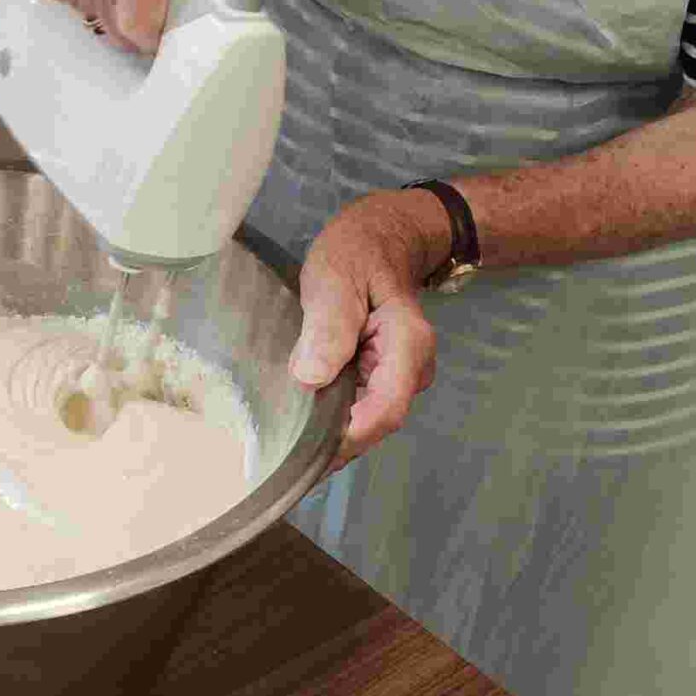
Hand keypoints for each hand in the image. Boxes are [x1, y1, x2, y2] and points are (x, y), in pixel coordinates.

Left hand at [289, 193, 441, 466]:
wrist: (380, 239)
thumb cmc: (357, 254)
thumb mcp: (335, 279)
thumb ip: (328, 326)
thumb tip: (312, 378)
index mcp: (408, 345)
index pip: (384, 410)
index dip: (347, 438)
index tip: (305, 450)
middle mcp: (412, 369)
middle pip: (376, 423)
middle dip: (334, 444)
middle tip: (283, 457)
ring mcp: (400, 376)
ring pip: (367, 421)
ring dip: (332, 436)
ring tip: (286, 446)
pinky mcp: (383, 378)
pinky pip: (361, 409)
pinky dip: (334, 421)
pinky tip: (302, 426)